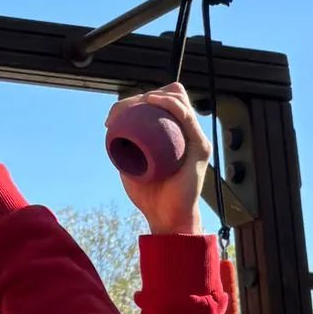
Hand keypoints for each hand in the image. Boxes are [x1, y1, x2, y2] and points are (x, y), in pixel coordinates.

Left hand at [105, 85, 209, 236]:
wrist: (166, 218)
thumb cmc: (149, 195)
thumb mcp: (131, 165)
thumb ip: (127, 148)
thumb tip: (113, 128)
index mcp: (171, 134)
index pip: (156, 103)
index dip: (134, 101)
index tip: (112, 117)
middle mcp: (185, 131)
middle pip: (166, 95)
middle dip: (139, 98)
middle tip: (118, 114)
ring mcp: (194, 137)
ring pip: (177, 97)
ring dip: (152, 96)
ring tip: (133, 107)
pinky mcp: (200, 147)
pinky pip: (186, 117)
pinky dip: (170, 104)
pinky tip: (152, 102)